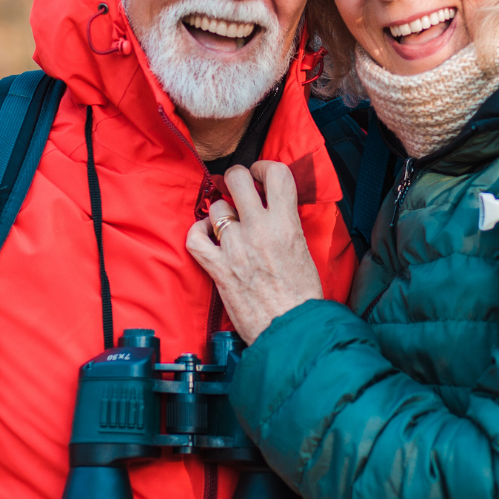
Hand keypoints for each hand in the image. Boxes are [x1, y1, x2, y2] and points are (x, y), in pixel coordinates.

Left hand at [186, 161, 322, 343]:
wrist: (292, 331)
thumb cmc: (301, 297)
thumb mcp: (303, 250)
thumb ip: (287, 223)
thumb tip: (275, 207)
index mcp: (286, 224)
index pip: (277, 174)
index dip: (265, 166)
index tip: (260, 174)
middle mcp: (259, 230)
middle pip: (237, 178)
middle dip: (236, 178)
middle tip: (237, 188)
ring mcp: (235, 248)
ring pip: (216, 208)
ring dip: (220, 214)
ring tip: (227, 225)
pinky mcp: (218, 268)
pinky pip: (194, 237)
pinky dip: (197, 233)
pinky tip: (207, 236)